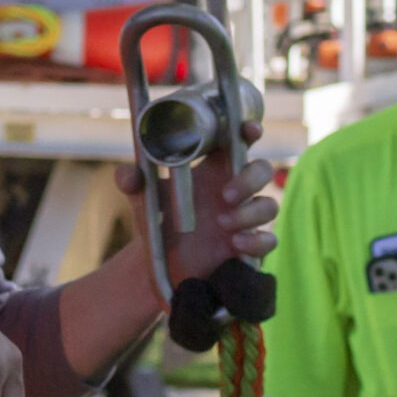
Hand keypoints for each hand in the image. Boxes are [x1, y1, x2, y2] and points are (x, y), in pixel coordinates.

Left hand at [114, 119, 279, 289]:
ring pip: (270, 206)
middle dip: (250, 178)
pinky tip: (236, 244)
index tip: (249, 130)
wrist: (162, 267)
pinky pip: (269, 241)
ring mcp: (245, 219)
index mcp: (214, 171)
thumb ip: (134, 184)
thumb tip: (127, 175)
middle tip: (225, 195)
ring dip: (250, 213)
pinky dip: (256, 241)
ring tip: (223, 224)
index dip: (249, 132)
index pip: (239, 143)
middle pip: (263, 170)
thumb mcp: (145, 201)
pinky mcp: (249, 248)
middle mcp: (235, 191)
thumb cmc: (160, 223)